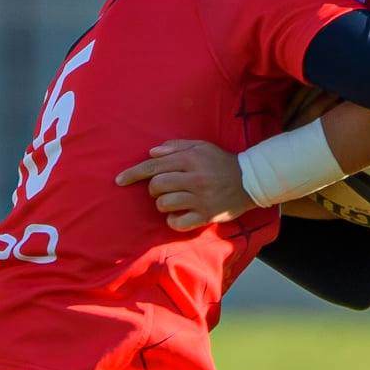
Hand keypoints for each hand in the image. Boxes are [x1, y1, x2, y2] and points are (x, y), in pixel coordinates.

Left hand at [116, 140, 252, 230]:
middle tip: (161, 189)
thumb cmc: (221, 162)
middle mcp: (195, 179)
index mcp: (191, 159)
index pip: (154, 166)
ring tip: (172, 201)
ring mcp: (200, 199)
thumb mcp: (201, 147)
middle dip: (153, 189)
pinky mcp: (206, 216)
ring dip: (162, 204)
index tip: (119, 180)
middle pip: (156, 186)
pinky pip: (178, 223)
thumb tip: (151, 154)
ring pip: (164, 204)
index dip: (133, 174)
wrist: (251, 180)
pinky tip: (178, 215)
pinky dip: (173, 220)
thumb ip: (175, 147)